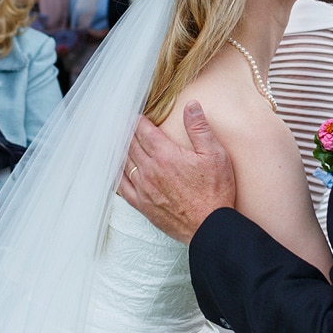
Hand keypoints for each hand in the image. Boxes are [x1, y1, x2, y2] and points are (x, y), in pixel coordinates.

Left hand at [118, 100, 235, 243]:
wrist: (210, 226)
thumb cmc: (215, 191)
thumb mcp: (215, 154)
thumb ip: (199, 128)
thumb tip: (191, 106)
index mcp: (166, 155)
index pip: (144, 131)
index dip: (138, 121)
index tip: (135, 116)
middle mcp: (150, 170)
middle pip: (131, 145)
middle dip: (128, 132)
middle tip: (124, 125)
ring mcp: (143, 188)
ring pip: (124, 163)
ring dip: (121, 150)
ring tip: (119, 142)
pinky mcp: (142, 205)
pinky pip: (121, 187)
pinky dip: (117, 175)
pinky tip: (116, 170)